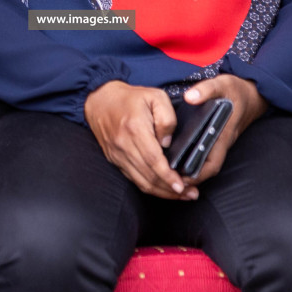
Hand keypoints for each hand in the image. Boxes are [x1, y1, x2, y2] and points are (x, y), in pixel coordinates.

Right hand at [84, 81, 193, 199]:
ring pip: (141, 182)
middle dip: (170, 189)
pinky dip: (149, 187)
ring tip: (181, 194)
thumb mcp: (155, 97)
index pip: (153, 159)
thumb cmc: (130, 98)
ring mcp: (118, 155)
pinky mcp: (115, 160)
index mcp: (135, 128)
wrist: (100, 101)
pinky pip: (133, 179)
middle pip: (148, 175)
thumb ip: (167, 119)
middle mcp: (124, 145)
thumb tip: (168, 143)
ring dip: (162, 192)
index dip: (168, 176)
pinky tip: (163, 189)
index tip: (181, 186)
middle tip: (191, 193)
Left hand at [180, 74, 267, 184]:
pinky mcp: (218, 138)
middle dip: (191, 177)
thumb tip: (189, 97)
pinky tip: (180, 156)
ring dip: (192, 169)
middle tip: (170, 178)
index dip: (198, 175)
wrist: (253, 94)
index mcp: (223, 135)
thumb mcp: (222, 84)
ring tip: (171, 171)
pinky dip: (195, 158)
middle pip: (208, 167)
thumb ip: (206, 90)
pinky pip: (206, 153)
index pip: (213, 163)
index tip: (181, 179)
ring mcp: (221, 142)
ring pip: (207, 161)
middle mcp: (222, 142)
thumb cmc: (236, 90)